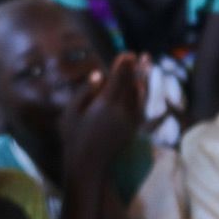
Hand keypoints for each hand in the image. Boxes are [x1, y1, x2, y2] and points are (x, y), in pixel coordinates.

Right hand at [64, 54, 144, 172]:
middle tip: (140, 55)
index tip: (127, 53)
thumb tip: (99, 74)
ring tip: (147, 64)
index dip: (123, 66)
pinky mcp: (133, 128)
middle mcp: (123, 111)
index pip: (118, 80)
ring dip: (143, 79)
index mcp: (106, 105)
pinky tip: (142, 86)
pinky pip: (142, 105)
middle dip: (135, 69)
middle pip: (132, 84)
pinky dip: (143, 93)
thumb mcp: (71, 113)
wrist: (89, 164)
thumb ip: (85, 92)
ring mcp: (131, 120)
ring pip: (140, 94)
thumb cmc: (74, 137)